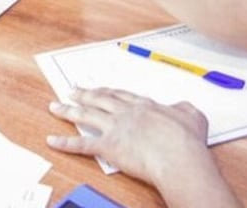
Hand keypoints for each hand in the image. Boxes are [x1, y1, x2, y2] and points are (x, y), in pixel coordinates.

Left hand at [48, 87, 228, 201]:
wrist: (178, 157)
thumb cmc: (188, 142)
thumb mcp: (193, 116)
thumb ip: (184, 110)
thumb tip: (182, 108)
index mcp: (144, 105)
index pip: (121, 95)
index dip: (107, 92)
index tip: (99, 89)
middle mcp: (126, 112)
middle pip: (99, 99)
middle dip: (84, 95)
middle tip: (72, 91)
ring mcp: (115, 128)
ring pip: (86, 115)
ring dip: (68, 111)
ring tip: (55, 107)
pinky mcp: (108, 146)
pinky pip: (82, 144)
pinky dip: (65, 143)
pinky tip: (53, 141)